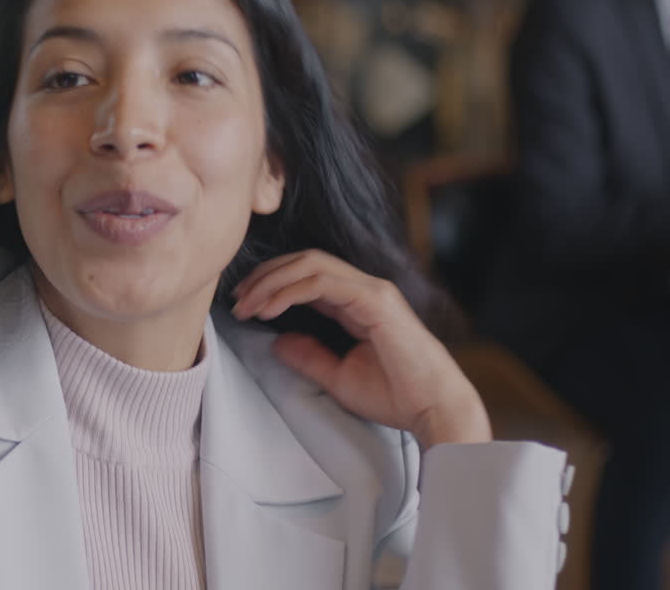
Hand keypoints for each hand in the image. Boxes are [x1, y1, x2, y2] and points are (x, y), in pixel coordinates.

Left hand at [231, 250, 490, 451]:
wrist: (435, 411)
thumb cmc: (396, 397)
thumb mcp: (338, 376)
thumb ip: (308, 356)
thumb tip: (277, 342)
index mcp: (357, 302)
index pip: (307, 275)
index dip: (271, 283)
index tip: (243, 303)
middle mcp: (364, 288)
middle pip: (304, 261)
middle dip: (265, 275)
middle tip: (236, 299)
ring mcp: (372, 290)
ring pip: (310, 264)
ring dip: (271, 281)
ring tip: (246, 304)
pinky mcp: (376, 300)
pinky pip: (322, 282)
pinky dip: (289, 290)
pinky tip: (268, 308)